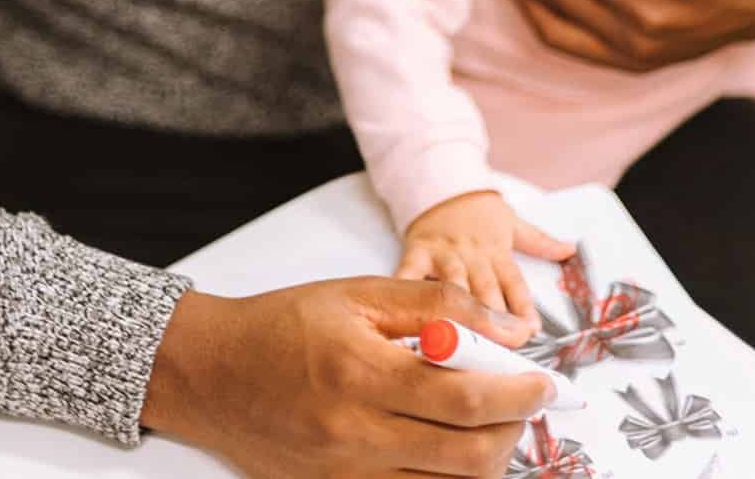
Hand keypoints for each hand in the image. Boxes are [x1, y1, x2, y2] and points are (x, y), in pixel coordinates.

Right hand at [141, 279, 553, 477]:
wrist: (210, 373)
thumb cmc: (281, 324)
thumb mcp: (357, 294)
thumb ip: (436, 305)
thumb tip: (507, 328)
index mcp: (362, 374)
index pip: (465, 398)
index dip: (519, 393)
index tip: (544, 381)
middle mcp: (356, 434)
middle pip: (469, 456)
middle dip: (512, 429)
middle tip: (522, 400)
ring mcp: (346, 475)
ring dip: (483, 455)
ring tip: (484, 417)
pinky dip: (444, 476)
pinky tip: (445, 444)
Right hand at [397, 191, 574, 330]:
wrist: (441, 182)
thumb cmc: (477, 210)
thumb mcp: (511, 221)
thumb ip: (540, 241)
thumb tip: (571, 249)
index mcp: (496, 251)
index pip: (514, 283)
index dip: (523, 307)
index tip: (530, 330)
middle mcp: (472, 256)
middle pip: (485, 291)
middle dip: (493, 320)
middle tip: (498, 346)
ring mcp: (443, 255)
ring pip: (452, 286)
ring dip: (457, 311)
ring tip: (460, 338)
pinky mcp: (417, 252)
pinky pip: (409, 274)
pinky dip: (406, 291)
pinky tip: (403, 312)